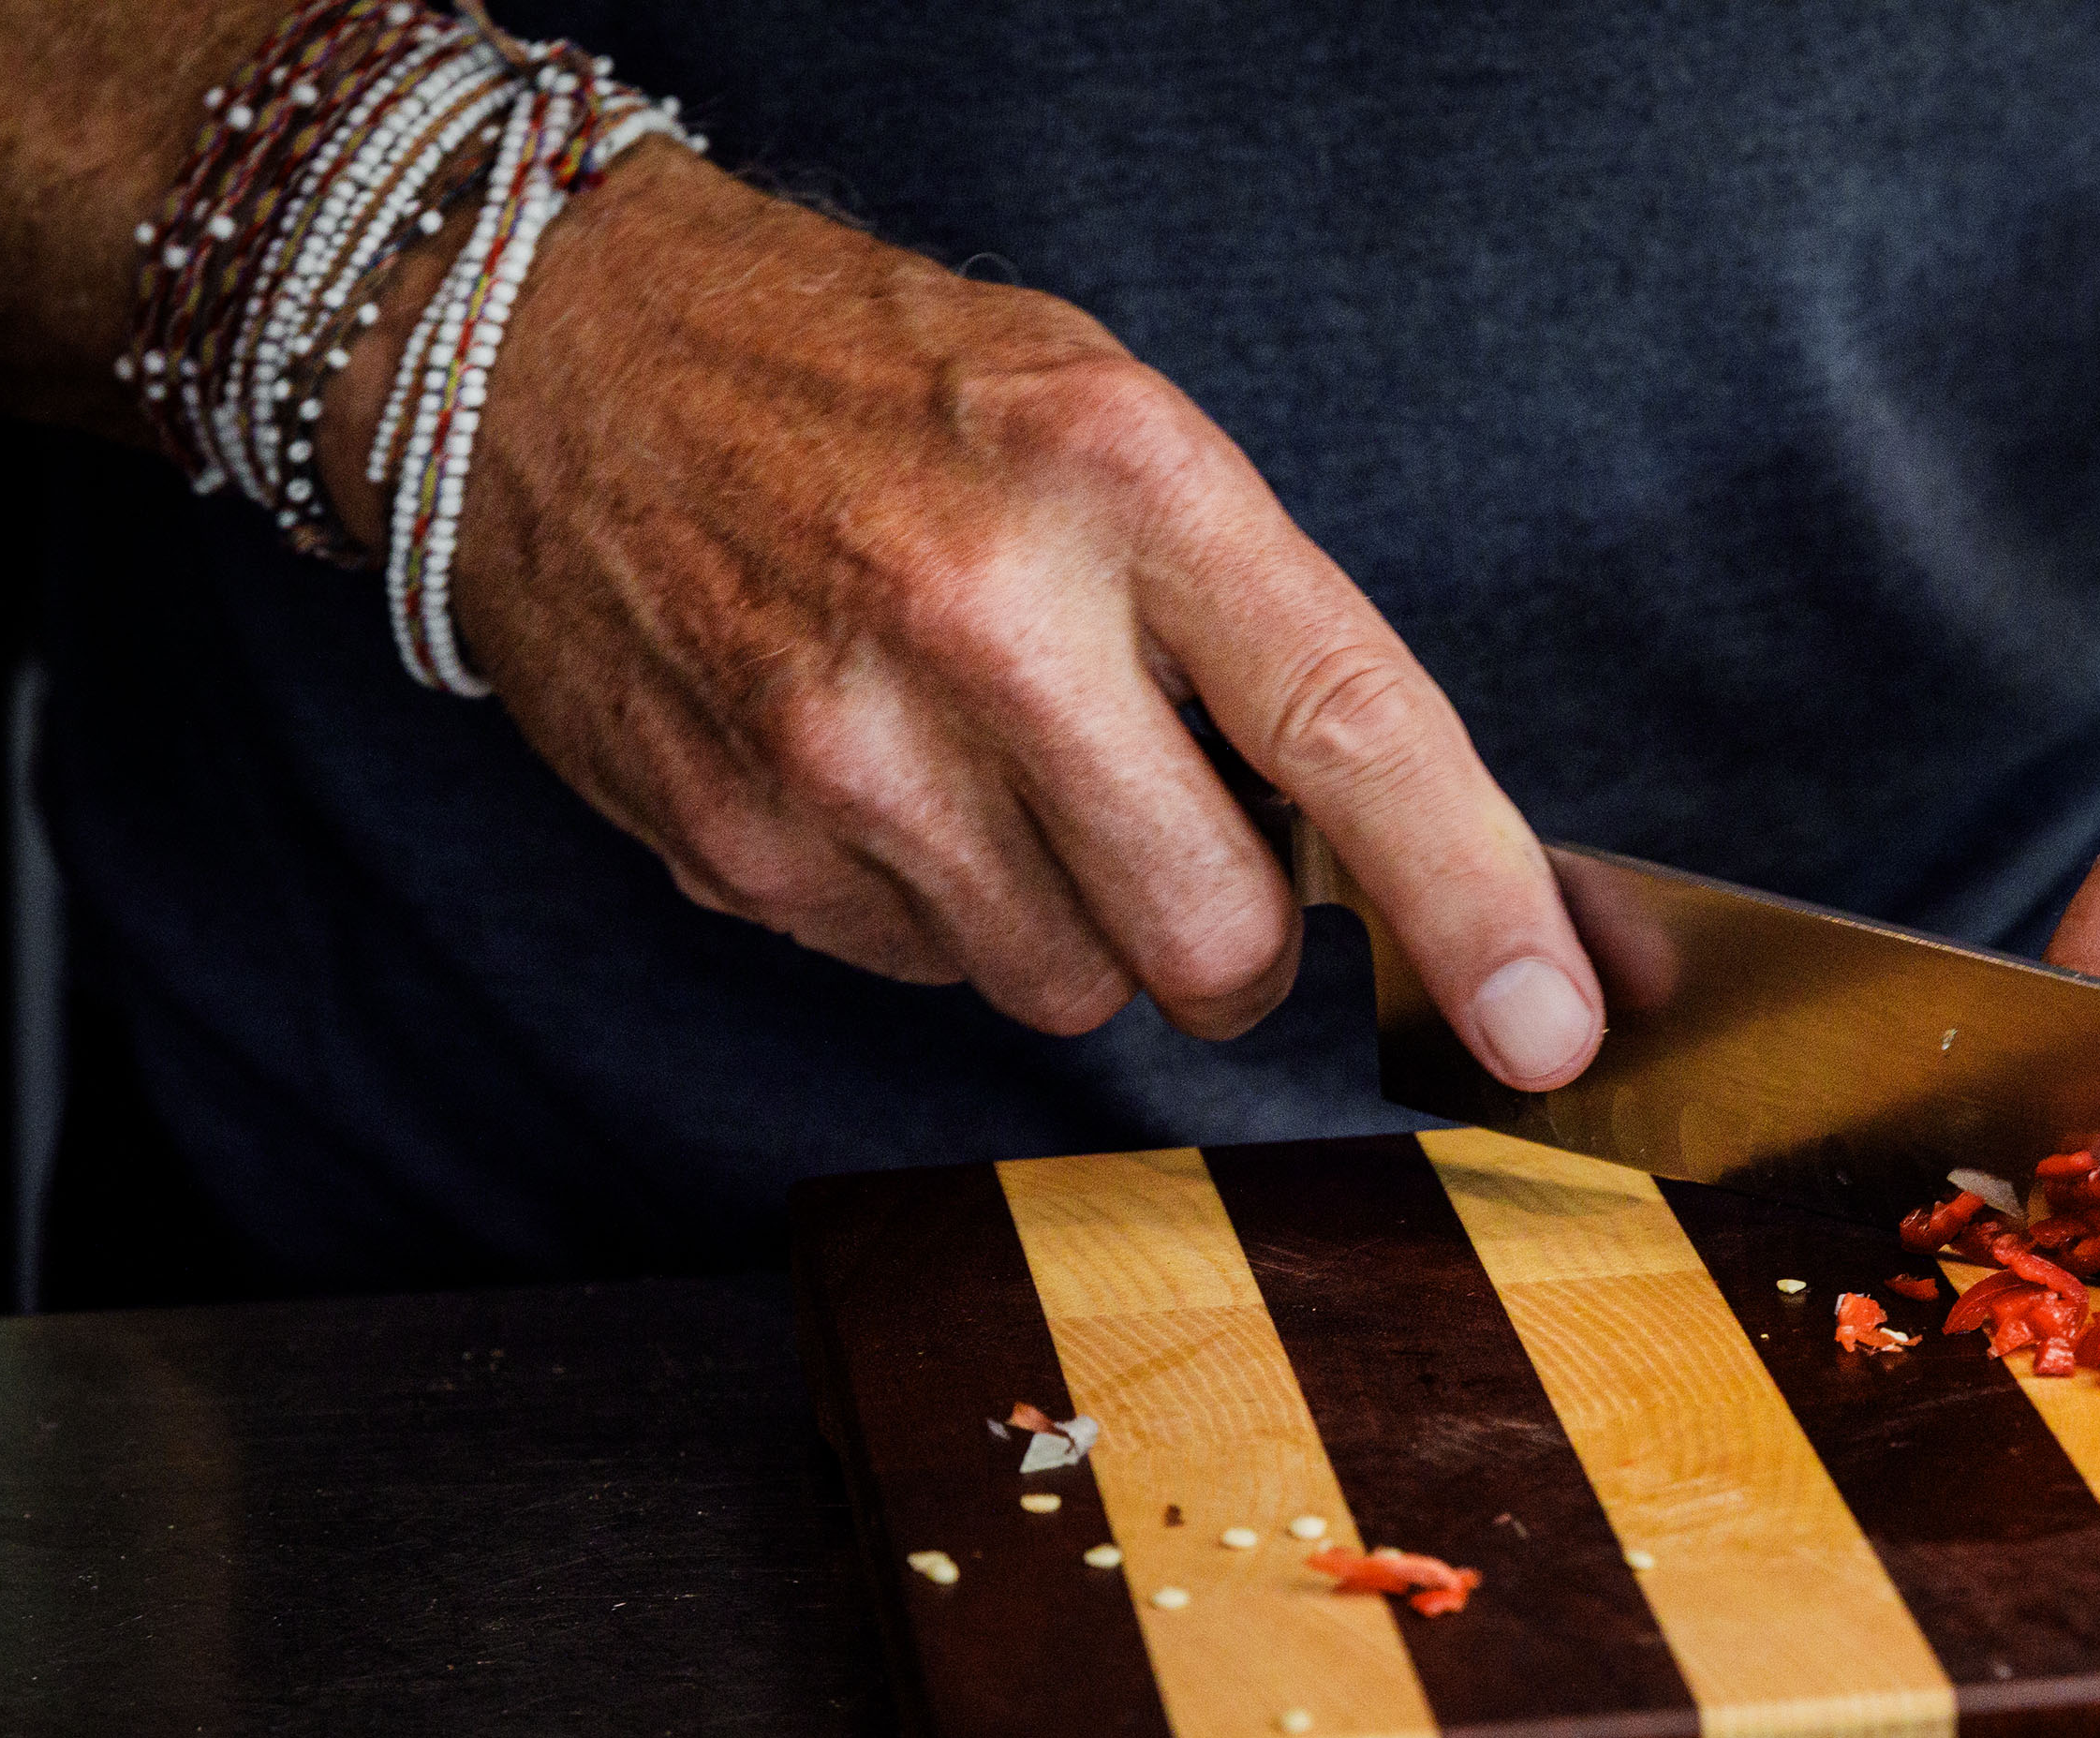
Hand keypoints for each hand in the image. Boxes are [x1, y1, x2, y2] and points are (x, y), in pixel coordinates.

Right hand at [318, 149, 1603, 1080]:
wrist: (546, 351)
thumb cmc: (866, 385)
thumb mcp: (1102, 422)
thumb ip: (1251, 629)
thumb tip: (1409, 863)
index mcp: (1118, 476)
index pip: (1349, 727)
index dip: (1475, 901)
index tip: (1553, 1023)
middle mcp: (985, 616)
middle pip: (1211, 940)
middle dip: (1228, 941)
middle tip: (1176, 836)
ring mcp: (845, 748)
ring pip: (1067, 991)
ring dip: (1068, 922)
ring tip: (988, 764)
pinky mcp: (741, 846)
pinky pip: (925, 978)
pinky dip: (937, 914)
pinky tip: (879, 777)